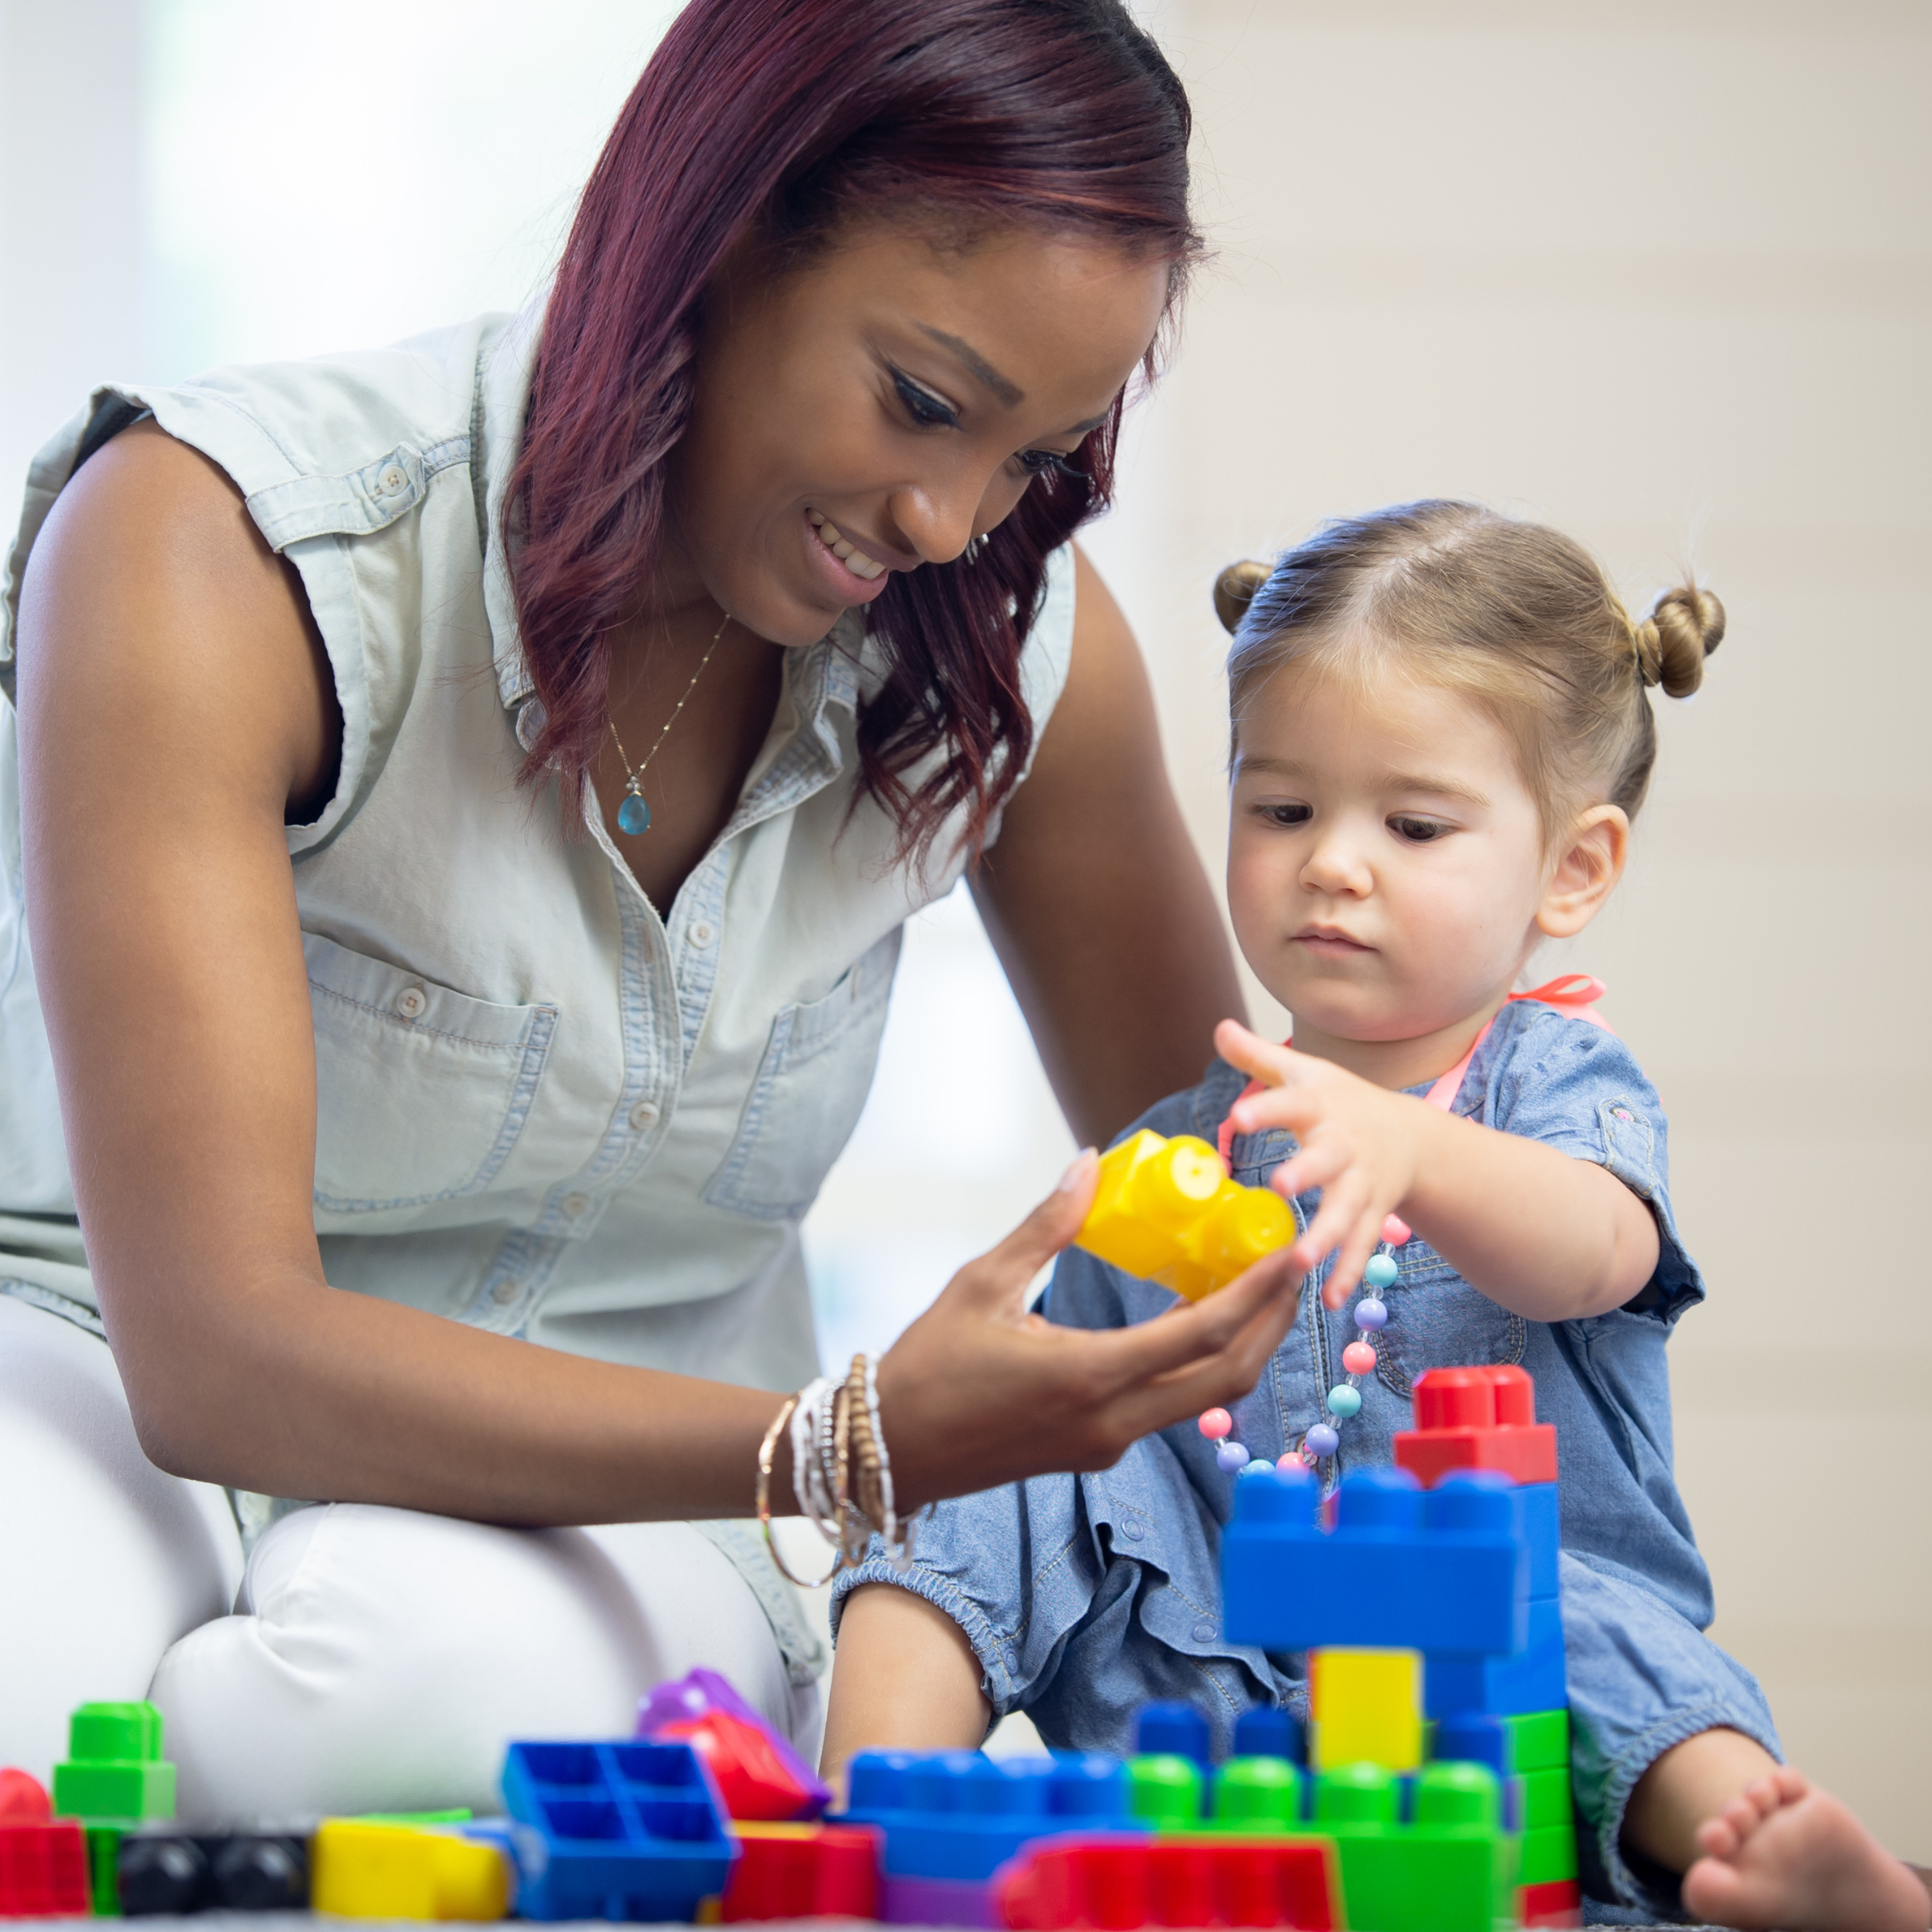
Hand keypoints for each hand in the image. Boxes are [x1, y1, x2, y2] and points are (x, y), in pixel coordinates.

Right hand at [876, 1147, 1302, 1510]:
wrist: (892, 1453)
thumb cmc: (929, 1364)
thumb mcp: (981, 1283)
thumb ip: (1046, 1226)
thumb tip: (1089, 1163)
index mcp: (1087, 1376)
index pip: (1202, 1335)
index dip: (1258, 1292)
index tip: (1292, 1251)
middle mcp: (1112, 1420)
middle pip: (1228, 1377)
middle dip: (1273, 1322)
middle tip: (1295, 1267)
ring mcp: (1109, 1441)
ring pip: (1207, 1397)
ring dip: (1242, 1344)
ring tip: (1257, 1286)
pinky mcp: (1099, 1447)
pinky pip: (1172, 1404)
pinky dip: (1201, 1360)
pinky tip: (1195, 1315)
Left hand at [1216, 1018, 1435, 1311]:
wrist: (1411, 1136)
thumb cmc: (1342, 1101)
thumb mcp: (1305, 1073)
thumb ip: (1258, 1057)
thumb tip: (1219, 1026)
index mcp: (1320, 1106)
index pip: (1290, 1102)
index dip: (1266, 1108)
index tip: (1238, 1117)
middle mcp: (1344, 1145)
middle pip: (1327, 1159)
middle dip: (1307, 1172)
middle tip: (1280, 1185)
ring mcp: (1362, 1183)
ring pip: (1346, 1212)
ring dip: (1326, 1238)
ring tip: (1300, 1262)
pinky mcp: (1373, 1215)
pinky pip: (1360, 1247)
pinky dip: (1348, 1273)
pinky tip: (1329, 1299)